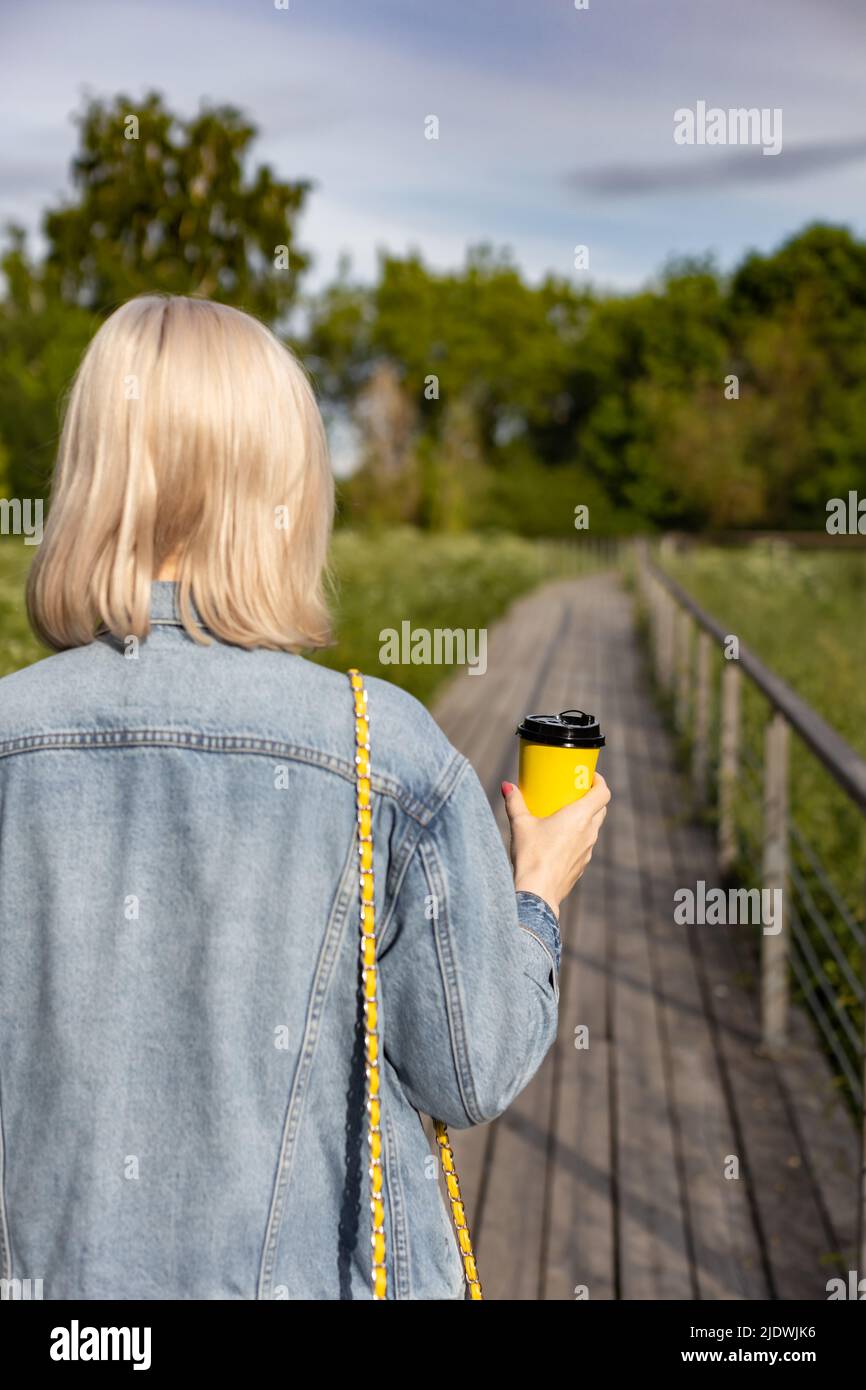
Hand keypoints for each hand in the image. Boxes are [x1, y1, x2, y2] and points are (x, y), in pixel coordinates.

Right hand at [501, 774, 610, 919]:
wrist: (538, 893)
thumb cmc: (532, 855)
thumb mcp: (520, 824)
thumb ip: (514, 802)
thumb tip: (507, 786)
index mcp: (580, 816)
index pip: (603, 793)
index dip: (600, 781)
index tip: (589, 776)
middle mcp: (589, 832)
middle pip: (601, 809)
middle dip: (592, 798)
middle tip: (574, 793)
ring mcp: (588, 850)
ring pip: (593, 828)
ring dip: (585, 819)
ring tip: (565, 816)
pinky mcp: (582, 865)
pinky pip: (585, 845)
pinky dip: (578, 837)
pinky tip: (560, 841)